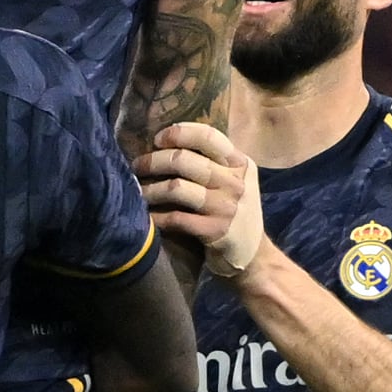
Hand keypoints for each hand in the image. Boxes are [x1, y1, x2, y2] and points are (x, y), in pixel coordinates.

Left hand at [134, 122, 268, 281]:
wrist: (254, 259)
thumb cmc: (235, 215)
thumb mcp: (235, 183)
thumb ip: (214, 163)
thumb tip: (171, 142)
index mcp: (241, 164)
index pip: (208, 136)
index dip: (179, 133)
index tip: (158, 139)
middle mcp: (236, 182)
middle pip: (184, 160)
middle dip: (154, 161)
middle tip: (138, 167)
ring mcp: (226, 207)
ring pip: (176, 187)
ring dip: (151, 189)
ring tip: (139, 192)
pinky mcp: (216, 231)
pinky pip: (176, 218)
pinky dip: (157, 216)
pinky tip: (148, 217)